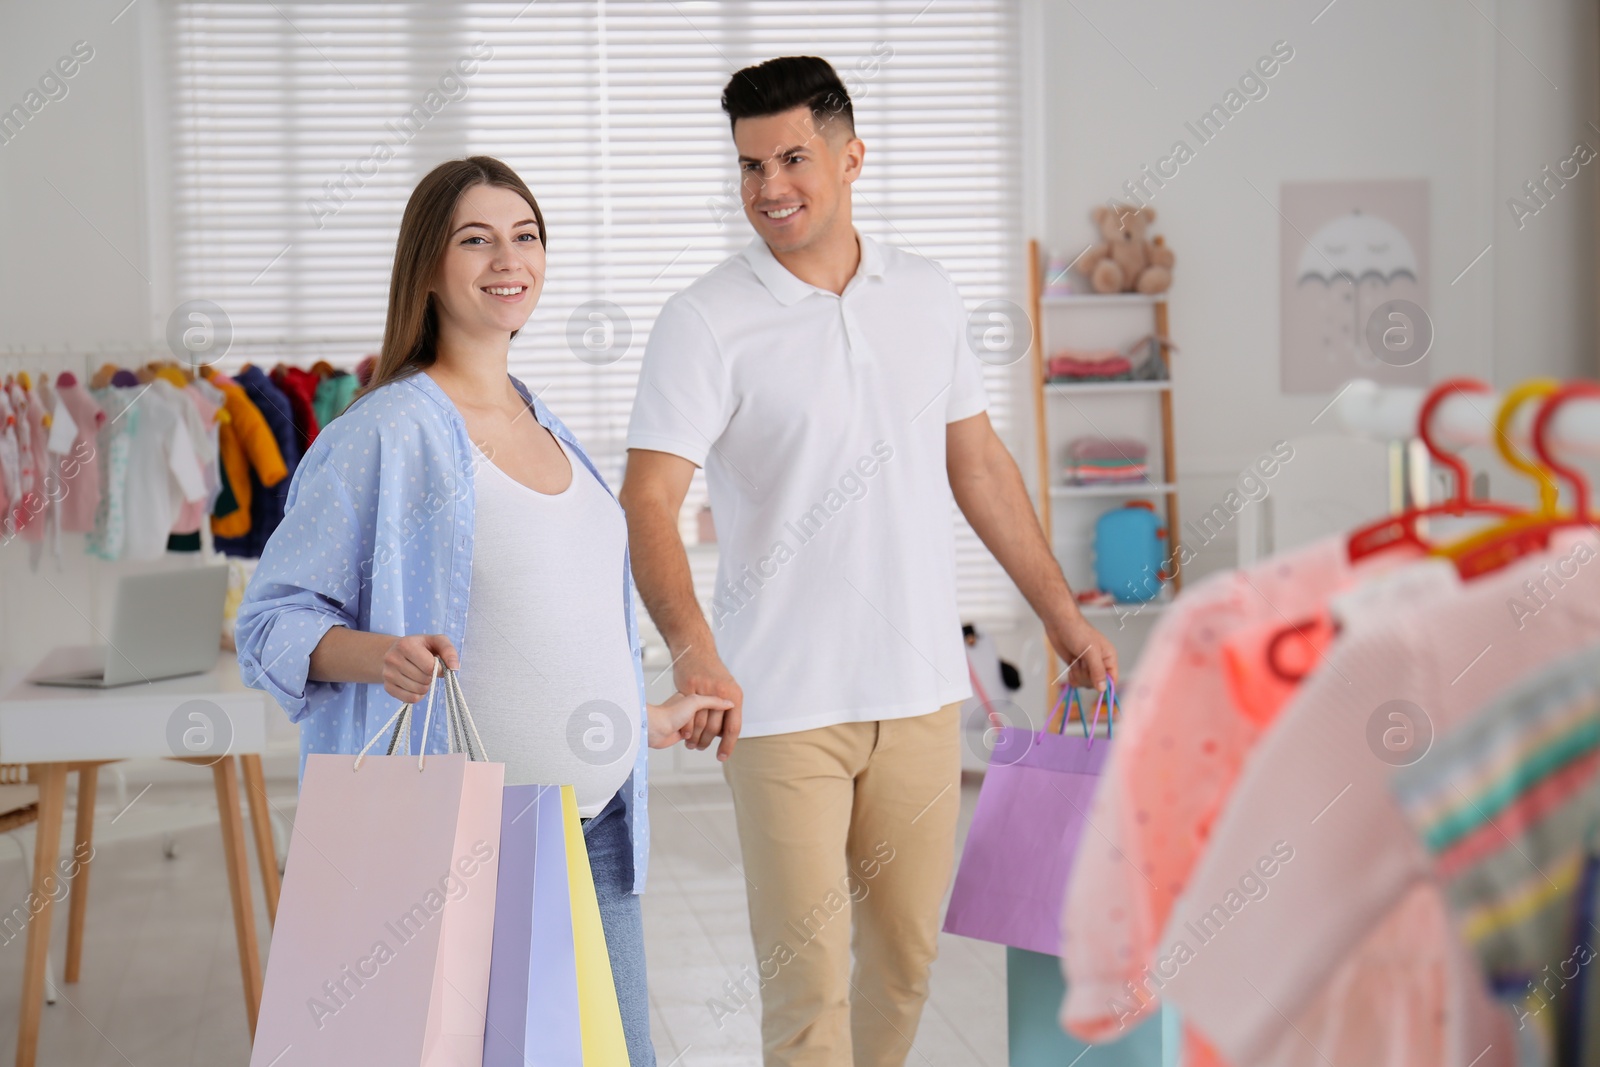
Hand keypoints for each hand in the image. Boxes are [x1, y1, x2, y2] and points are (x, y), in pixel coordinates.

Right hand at [382, 634, 456, 703]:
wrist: (397, 652)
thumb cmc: (422, 647)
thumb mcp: (437, 642)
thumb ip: (449, 651)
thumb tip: (454, 668)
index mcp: (405, 645)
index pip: (429, 666)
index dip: (438, 669)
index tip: (437, 665)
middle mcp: (392, 659)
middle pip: (424, 679)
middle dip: (431, 677)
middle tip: (428, 671)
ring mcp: (387, 674)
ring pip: (417, 691)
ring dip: (425, 687)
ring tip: (422, 676)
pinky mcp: (387, 687)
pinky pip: (410, 699)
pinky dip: (418, 695)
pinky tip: (416, 685)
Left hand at [648, 692, 734, 748]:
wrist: (653, 727)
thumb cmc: (670, 712)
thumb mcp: (695, 701)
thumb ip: (713, 701)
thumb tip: (730, 703)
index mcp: (698, 696)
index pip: (718, 705)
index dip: (724, 712)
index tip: (730, 716)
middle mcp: (695, 708)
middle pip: (714, 720)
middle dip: (711, 727)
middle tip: (706, 729)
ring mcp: (691, 720)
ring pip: (707, 731)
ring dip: (702, 736)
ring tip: (693, 736)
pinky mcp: (686, 733)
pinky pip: (698, 738)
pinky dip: (697, 740)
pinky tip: (692, 741)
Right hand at [672, 644, 742, 760]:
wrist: (696, 652)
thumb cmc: (711, 674)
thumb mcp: (727, 688)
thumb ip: (727, 710)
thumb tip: (725, 733)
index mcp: (735, 696)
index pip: (733, 727)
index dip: (728, 745)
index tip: (722, 757)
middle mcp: (722, 693)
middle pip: (715, 728)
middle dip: (707, 743)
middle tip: (701, 749)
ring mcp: (705, 690)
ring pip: (701, 723)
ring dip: (695, 738)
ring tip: (692, 744)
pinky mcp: (689, 687)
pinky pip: (687, 714)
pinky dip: (686, 727)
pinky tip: (684, 734)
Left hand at [1047, 613, 1117, 692]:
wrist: (1059, 624)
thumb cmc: (1078, 632)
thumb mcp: (1091, 651)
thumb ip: (1097, 671)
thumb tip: (1103, 689)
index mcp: (1109, 658)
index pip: (1113, 679)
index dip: (1105, 685)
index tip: (1094, 684)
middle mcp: (1100, 663)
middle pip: (1097, 684)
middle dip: (1086, 676)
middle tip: (1081, 662)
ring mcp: (1087, 666)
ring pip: (1086, 683)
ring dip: (1078, 675)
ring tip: (1076, 660)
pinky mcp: (1076, 667)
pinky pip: (1077, 682)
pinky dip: (1072, 677)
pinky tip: (1071, 667)